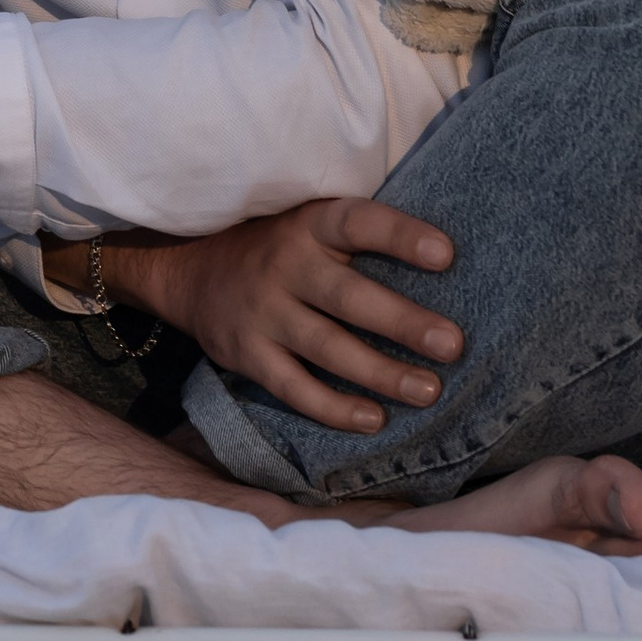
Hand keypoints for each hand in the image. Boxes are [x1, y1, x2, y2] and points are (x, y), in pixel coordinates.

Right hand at [109, 197, 463, 438]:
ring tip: (428, 390)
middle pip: (348, 297)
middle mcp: (284, 265)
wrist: (189, 272)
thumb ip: (359, 240)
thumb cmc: (278, 249)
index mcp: (309, 225)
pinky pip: (294, 388)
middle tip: (453, 345)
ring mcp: (262, 312)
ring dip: (381, 373)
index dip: (401, 236)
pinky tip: (374, 418)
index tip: (446, 256)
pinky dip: (334, 407)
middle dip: (403, 323)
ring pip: (327, 348)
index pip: (358, 222)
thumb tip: (445, 266)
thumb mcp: (309, 225)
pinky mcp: (247, 354)